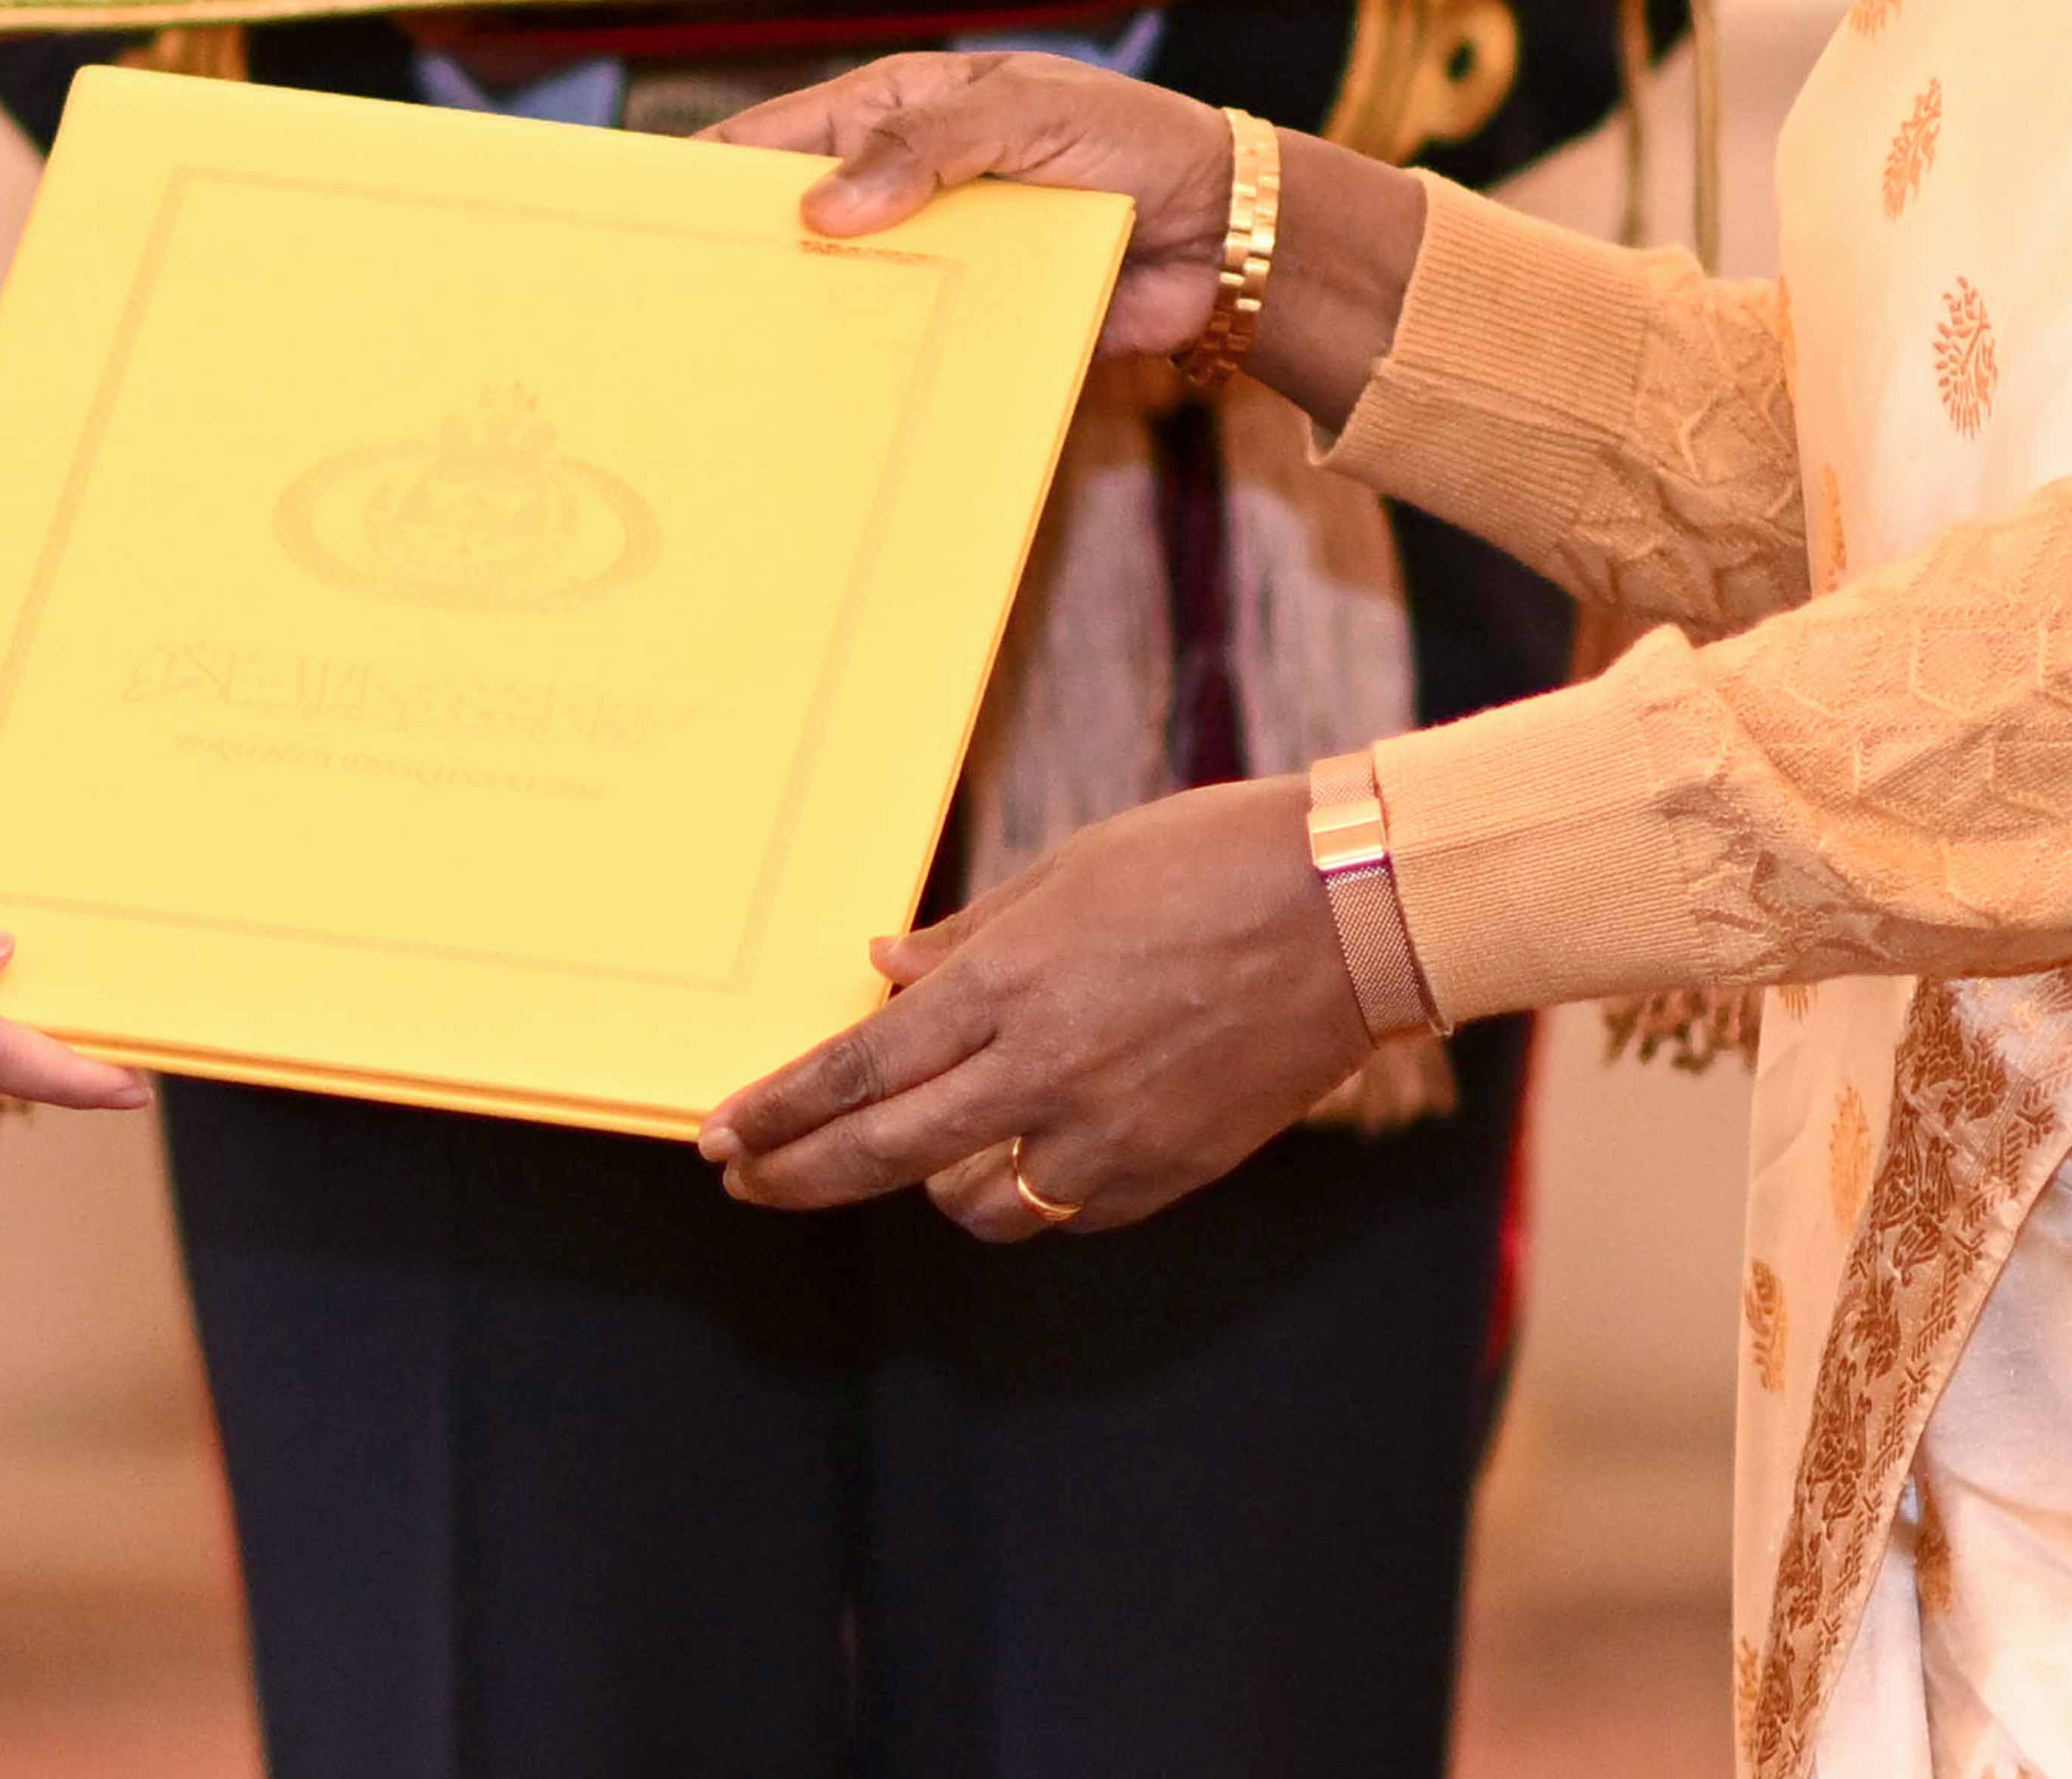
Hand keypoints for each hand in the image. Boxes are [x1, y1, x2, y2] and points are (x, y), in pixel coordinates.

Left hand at [695, 777, 1370, 1240]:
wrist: (1351, 913)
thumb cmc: (1206, 861)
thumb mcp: (1068, 872)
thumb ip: (968, 938)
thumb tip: (882, 970)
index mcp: (1008, 983)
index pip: (857, 1071)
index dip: (778, 1112)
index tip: (720, 1138)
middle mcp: (1043, 1069)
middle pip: (884, 1152)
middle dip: (800, 1174)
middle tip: (750, 1181)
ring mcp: (1107, 1133)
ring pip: (973, 1204)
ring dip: (930, 1183)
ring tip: (919, 1150)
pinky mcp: (1165, 1172)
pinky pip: (1064, 1210)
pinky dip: (1030, 1190)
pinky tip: (1031, 1150)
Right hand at [710, 56, 1430, 422]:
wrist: (1232, 233)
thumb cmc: (1130, 138)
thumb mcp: (1023, 115)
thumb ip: (923, 150)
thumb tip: (820, 211)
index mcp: (896, 112)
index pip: (778, 140)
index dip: (711, 179)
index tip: (645, 224)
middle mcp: (902, 188)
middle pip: (798, 228)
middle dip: (745, 267)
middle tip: (672, 321)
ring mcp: (937, 258)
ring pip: (848, 297)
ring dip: (807, 331)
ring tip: (730, 384)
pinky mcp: (976, 323)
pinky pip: (911, 350)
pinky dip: (878, 376)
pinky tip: (830, 416)